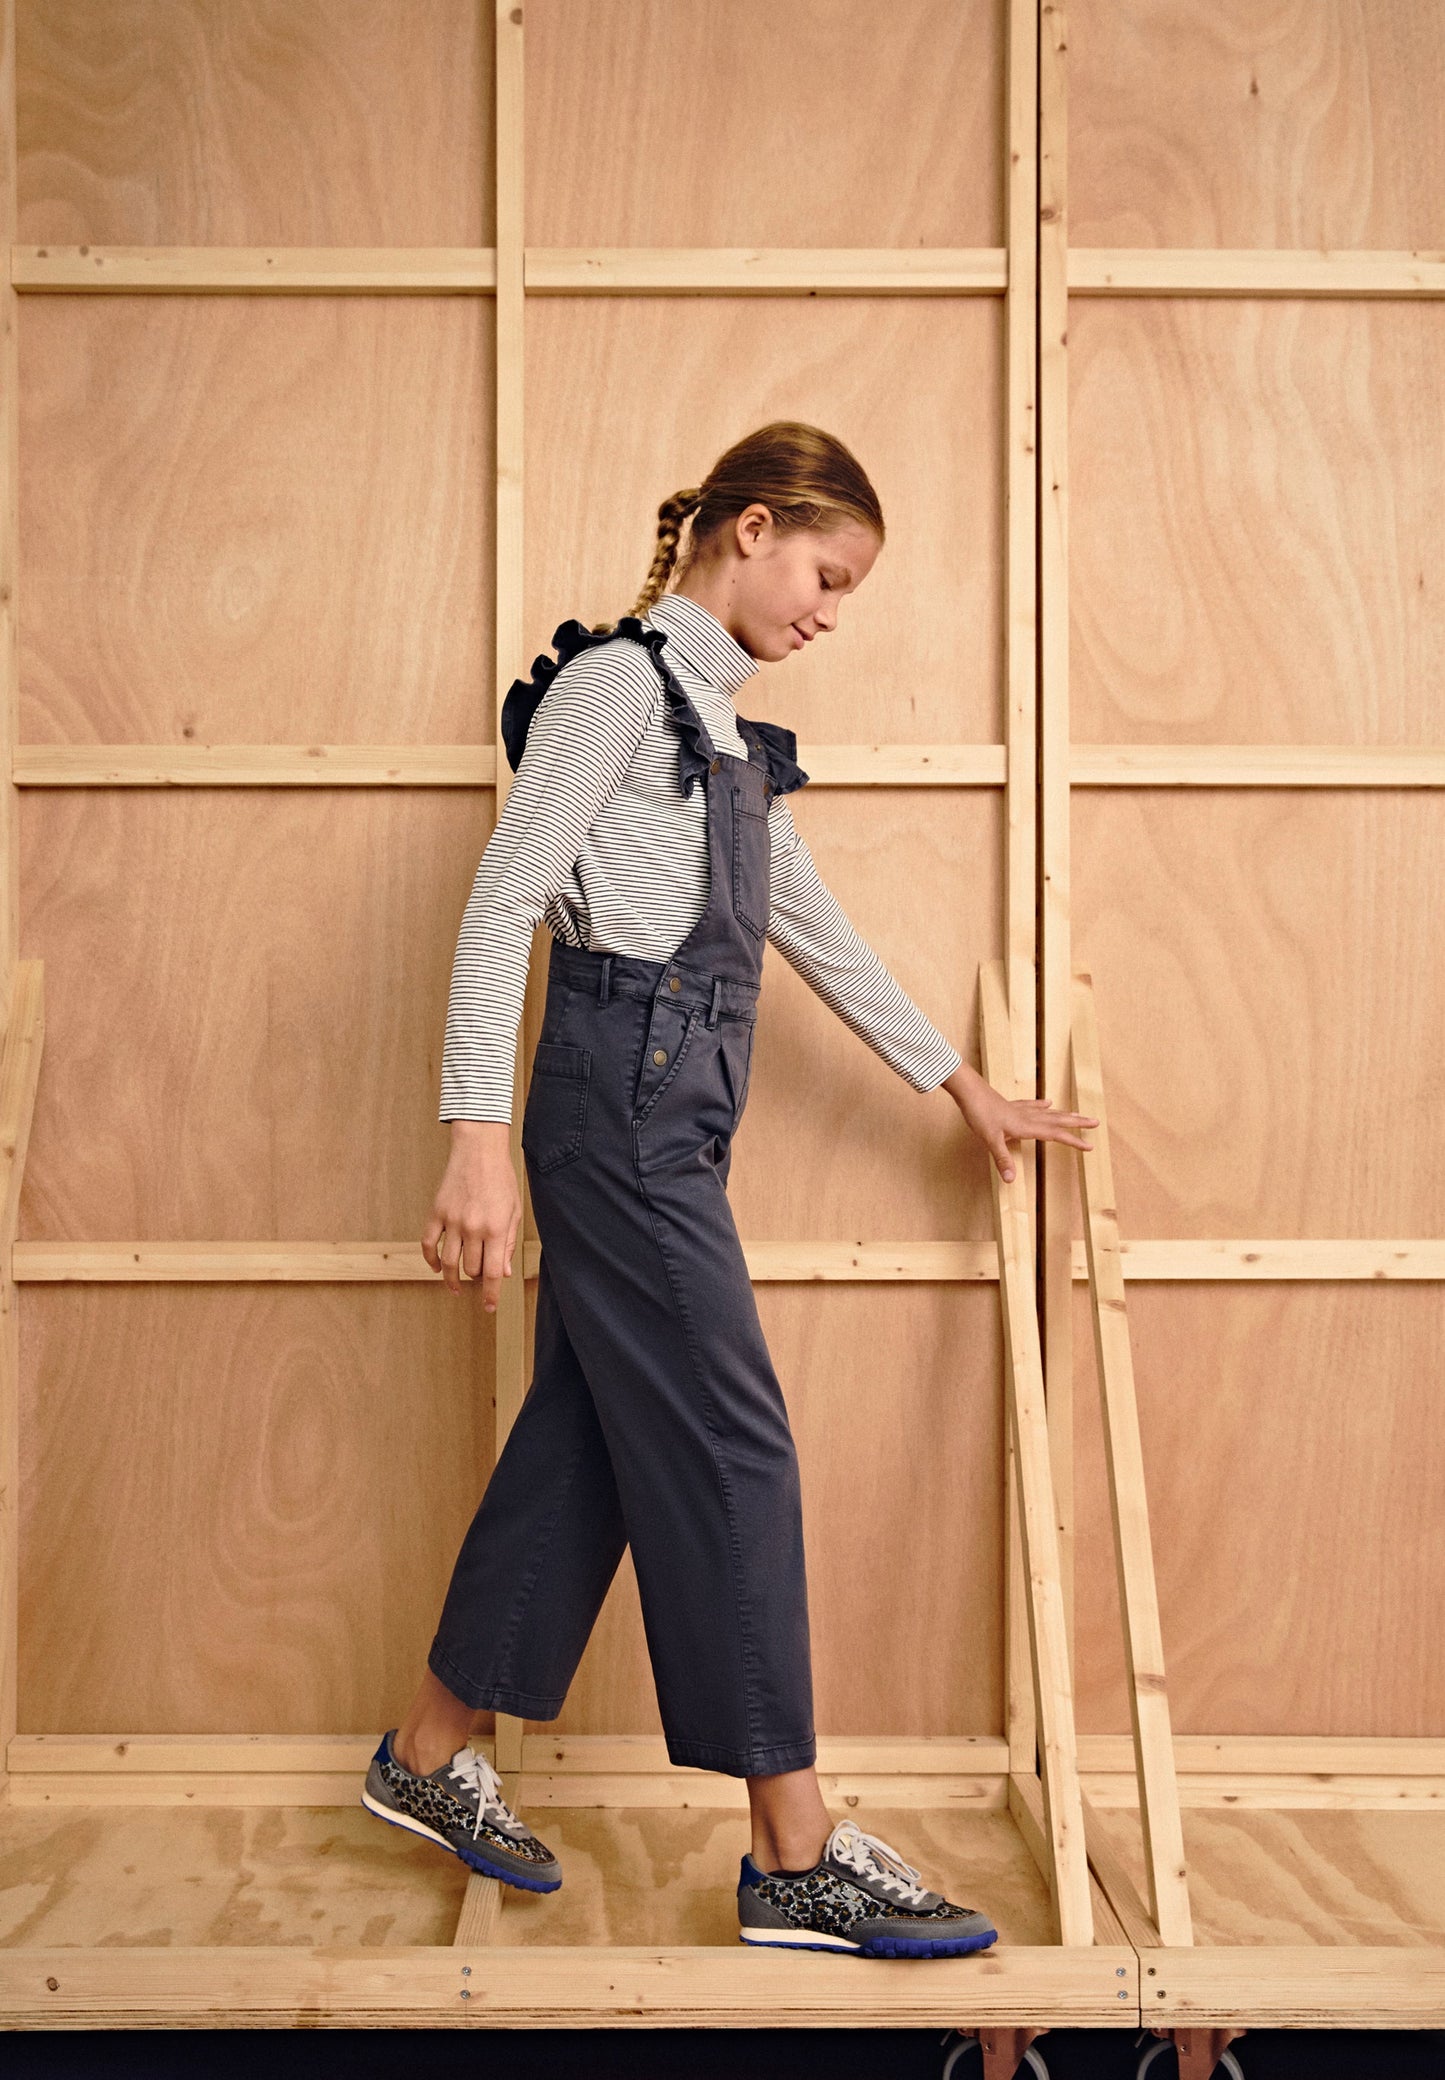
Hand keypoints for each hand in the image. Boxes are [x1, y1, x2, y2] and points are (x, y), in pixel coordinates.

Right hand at [422, 1121, 521, 1306]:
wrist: (479, 1151)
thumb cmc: (501, 1180)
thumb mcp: (514, 1212)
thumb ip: (507, 1243)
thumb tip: (504, 1273)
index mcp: (495, 1229)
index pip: (492, 1273)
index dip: (491, 1294)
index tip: (488, 1307)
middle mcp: (472, 1228)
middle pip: (470, 1269)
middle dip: (476, 1279)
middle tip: (480, 1278)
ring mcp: (452, 1221)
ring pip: (448, 1262)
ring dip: (451, 1278)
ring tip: (456, 1286)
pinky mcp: (436, 1212)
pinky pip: (428, 1243)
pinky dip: (430, 1259)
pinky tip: (436, 1267)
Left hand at [941, 1062, 1097, 1183]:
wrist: (970, 1092)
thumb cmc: (980, 1114)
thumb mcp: (990, 1140)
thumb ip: (1002, 1159)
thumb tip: (1011, 1180)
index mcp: (1027, 1127)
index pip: (1056, 1135)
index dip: (1073, 1141)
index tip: (1090, 1146)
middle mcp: (1028, 1117)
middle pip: (1058, 1120)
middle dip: (1077, 1123)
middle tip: (1096, 1122)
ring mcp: (1020, 1110)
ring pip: (1049, 1113)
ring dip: (1065, 1115)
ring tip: (1079, 1115)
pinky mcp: (1012, 1106)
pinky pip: (1032, 1106)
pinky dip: (1043, 1106)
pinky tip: (1048, 1103)